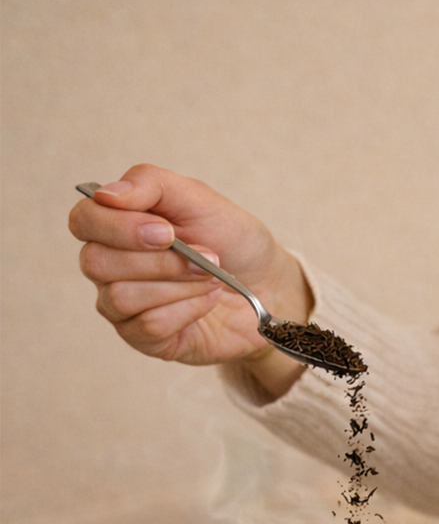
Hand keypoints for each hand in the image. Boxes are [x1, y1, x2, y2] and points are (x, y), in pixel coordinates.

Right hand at [68, 164, 310, 393]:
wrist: (270, 286)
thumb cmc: (232, 242)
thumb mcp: (200, 200)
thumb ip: (151, 184)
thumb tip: (106, 194)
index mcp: (116, 225)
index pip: (83, 221)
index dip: (119, 227)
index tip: (166, 231)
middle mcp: (111, 267)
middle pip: (97, 263)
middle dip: (159, 261)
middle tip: (205, 257)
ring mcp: (124, 307)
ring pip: (122, 297)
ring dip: (178, 285)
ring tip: (211, 278)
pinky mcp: (147, 339)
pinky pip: (148, 327)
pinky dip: (187, 310)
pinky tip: (208, 302)